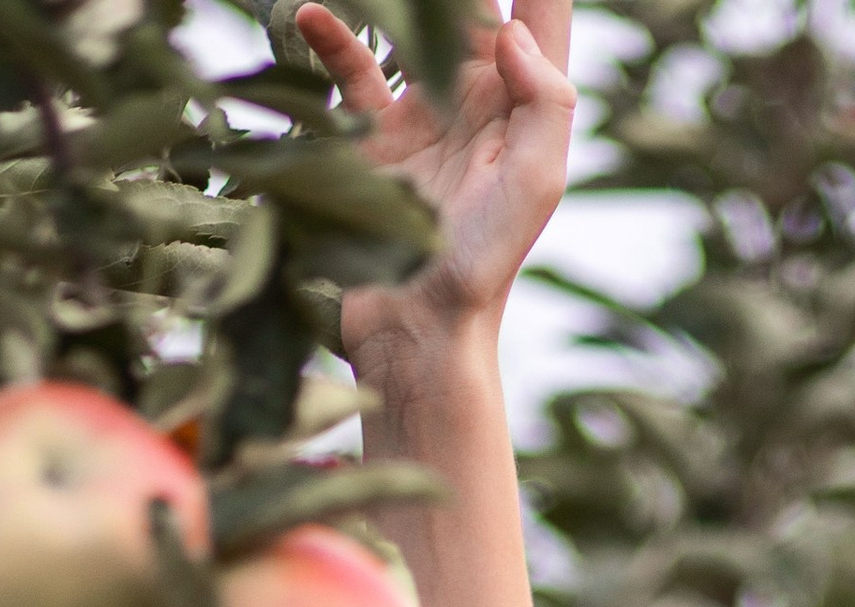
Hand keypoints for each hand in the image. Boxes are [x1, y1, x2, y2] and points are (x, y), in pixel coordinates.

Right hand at [294, 0, 574, 365]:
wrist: (420, 327)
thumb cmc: (488, 262)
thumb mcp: (536, 182)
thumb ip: (544, 100)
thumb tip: (512, 29)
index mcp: (523, 97)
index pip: (538, 7)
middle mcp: (475, 93)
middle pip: (466, 5)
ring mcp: (421, 109)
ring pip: (407, 22)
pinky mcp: (371, 134)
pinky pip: (349, 67)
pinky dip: (330, 35)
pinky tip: (310, 12)